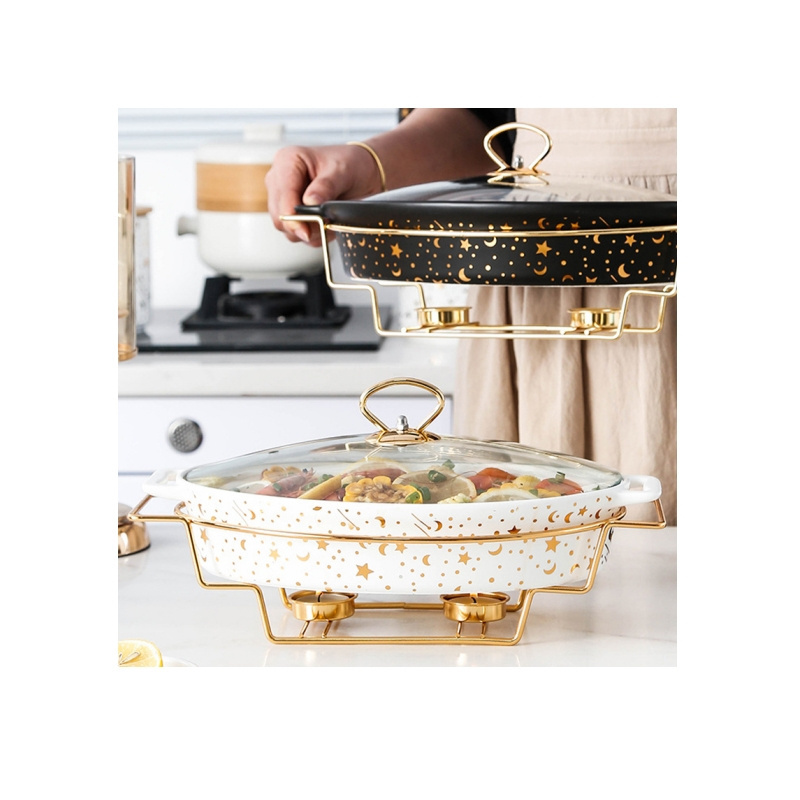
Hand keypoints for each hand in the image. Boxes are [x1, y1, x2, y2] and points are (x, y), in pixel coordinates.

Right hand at [266, 143, 383, 246]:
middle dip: (303, 226)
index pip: (282, 196)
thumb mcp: (342, 171)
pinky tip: (326, 225)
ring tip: (330, 223)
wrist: (360, 171)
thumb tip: (310, 202)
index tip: (307, 232)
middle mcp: (280, 179)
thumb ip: (325, 186)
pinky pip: (295, 232)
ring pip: (286, 227)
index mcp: (287, 161)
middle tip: (326, 225)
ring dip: (309, 232)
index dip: (293, 217)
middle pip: (280, 216)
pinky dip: (312, 235)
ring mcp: (284, 197)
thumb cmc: (350, 163)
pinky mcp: (291, 212)